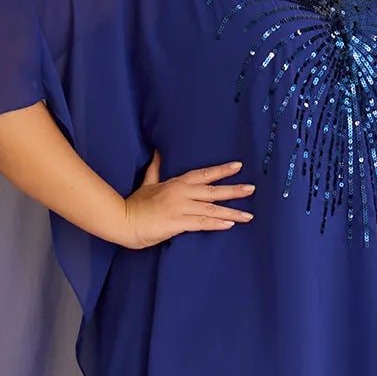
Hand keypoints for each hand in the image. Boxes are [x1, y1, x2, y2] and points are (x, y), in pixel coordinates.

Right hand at [123, 149, 255, 249]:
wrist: (124, 220)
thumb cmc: (135, 204)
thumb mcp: (147, 182)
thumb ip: (155, 168)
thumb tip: (158, 151)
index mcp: (176, 183)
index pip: (203, 174)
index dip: (221, 170)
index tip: (238, 166)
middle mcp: (182, 193)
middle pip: (213, 191)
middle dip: (234, 190)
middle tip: (252, 189)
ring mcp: (181, 208)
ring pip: (211, 209)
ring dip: (231, 212)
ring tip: (248, 215)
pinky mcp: (178, 223)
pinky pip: (202, 223)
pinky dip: (216, 223)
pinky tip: (230, 224)